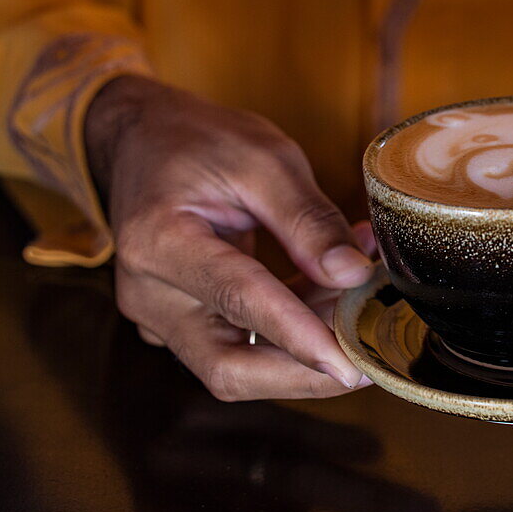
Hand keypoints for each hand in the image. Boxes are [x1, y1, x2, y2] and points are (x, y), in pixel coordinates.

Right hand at [86, 75, 374, 399]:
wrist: (143, 141)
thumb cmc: (200, 141)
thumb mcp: (265, 159)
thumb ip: (309, 220)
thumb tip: (354, 275)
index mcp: (158, 239)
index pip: (238, 300)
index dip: (299, 335)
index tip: (351, 363)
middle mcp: (147, 293)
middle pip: (228, 367)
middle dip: (306, 370)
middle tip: (370, 348)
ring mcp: (157, 316)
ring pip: (237, 365)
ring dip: (304, 348)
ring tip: (356, 299)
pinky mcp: (178, 324)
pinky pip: (238, 347)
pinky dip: (290, 333)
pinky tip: (332, 297)